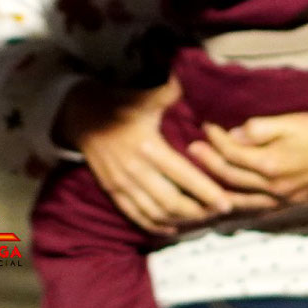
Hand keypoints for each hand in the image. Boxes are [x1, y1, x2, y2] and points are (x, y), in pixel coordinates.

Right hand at [56, 77, 277, 233]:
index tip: (226, 201)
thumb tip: (193, 81)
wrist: (81, 115)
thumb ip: (170, 93)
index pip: (182, 175)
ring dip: (181, 221)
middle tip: (219, 213)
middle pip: (172, 202)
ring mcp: (122, 184)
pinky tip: (173, 227)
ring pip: (156, 213)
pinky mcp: (113, 191)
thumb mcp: (145, 98)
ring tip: (202, 220)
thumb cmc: (119, 105)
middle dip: (199, 212)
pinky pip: (136, 216)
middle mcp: (135, 170)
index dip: (206, 191)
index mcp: (147, 146)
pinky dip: (156, 226)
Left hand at [188, 113, 307, 207]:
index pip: (232, 153)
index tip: (206, 126)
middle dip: (209, 162)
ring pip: (243, 200)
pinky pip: (260, 209)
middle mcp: (274, 188)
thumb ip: (257, 130)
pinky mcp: (294, 204)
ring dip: (219, 188)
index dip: (215, 139)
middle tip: (191, 149)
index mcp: (271, 164)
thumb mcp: (288, 122)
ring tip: (201, 178)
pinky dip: (243, 204)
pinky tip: (231, 199)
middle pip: (231, 178)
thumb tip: (233, 135)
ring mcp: (284, 199)